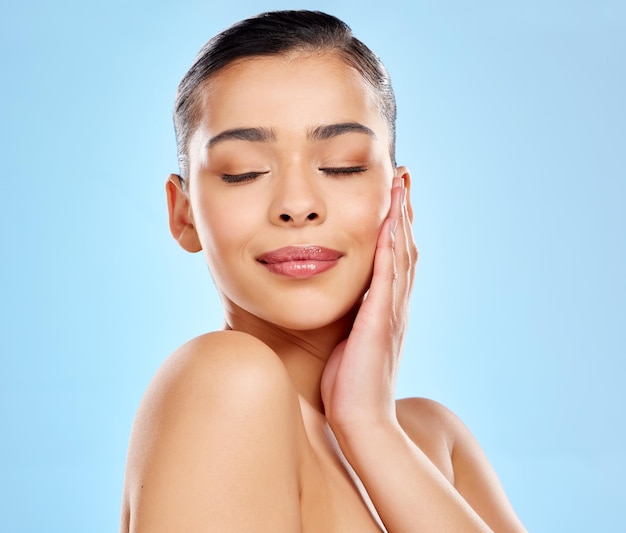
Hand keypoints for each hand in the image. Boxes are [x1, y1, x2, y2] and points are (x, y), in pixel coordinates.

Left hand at [321, 171, 417, 436]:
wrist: (359, 421)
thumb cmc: (346, 386)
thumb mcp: (347, 344)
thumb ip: (349, 321)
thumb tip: (338, 307)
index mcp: (386, 310)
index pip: (395, 258)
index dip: (396, 226)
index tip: (393, 197)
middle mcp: (394, 305)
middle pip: (404, 248)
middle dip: (403, 212)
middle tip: (403, 178)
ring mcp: (391, 312)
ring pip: (400, 255)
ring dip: (401, 219)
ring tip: (400, 187)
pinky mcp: (380, 321)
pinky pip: (387, 276)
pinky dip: (390, 247)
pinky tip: (388, 222)